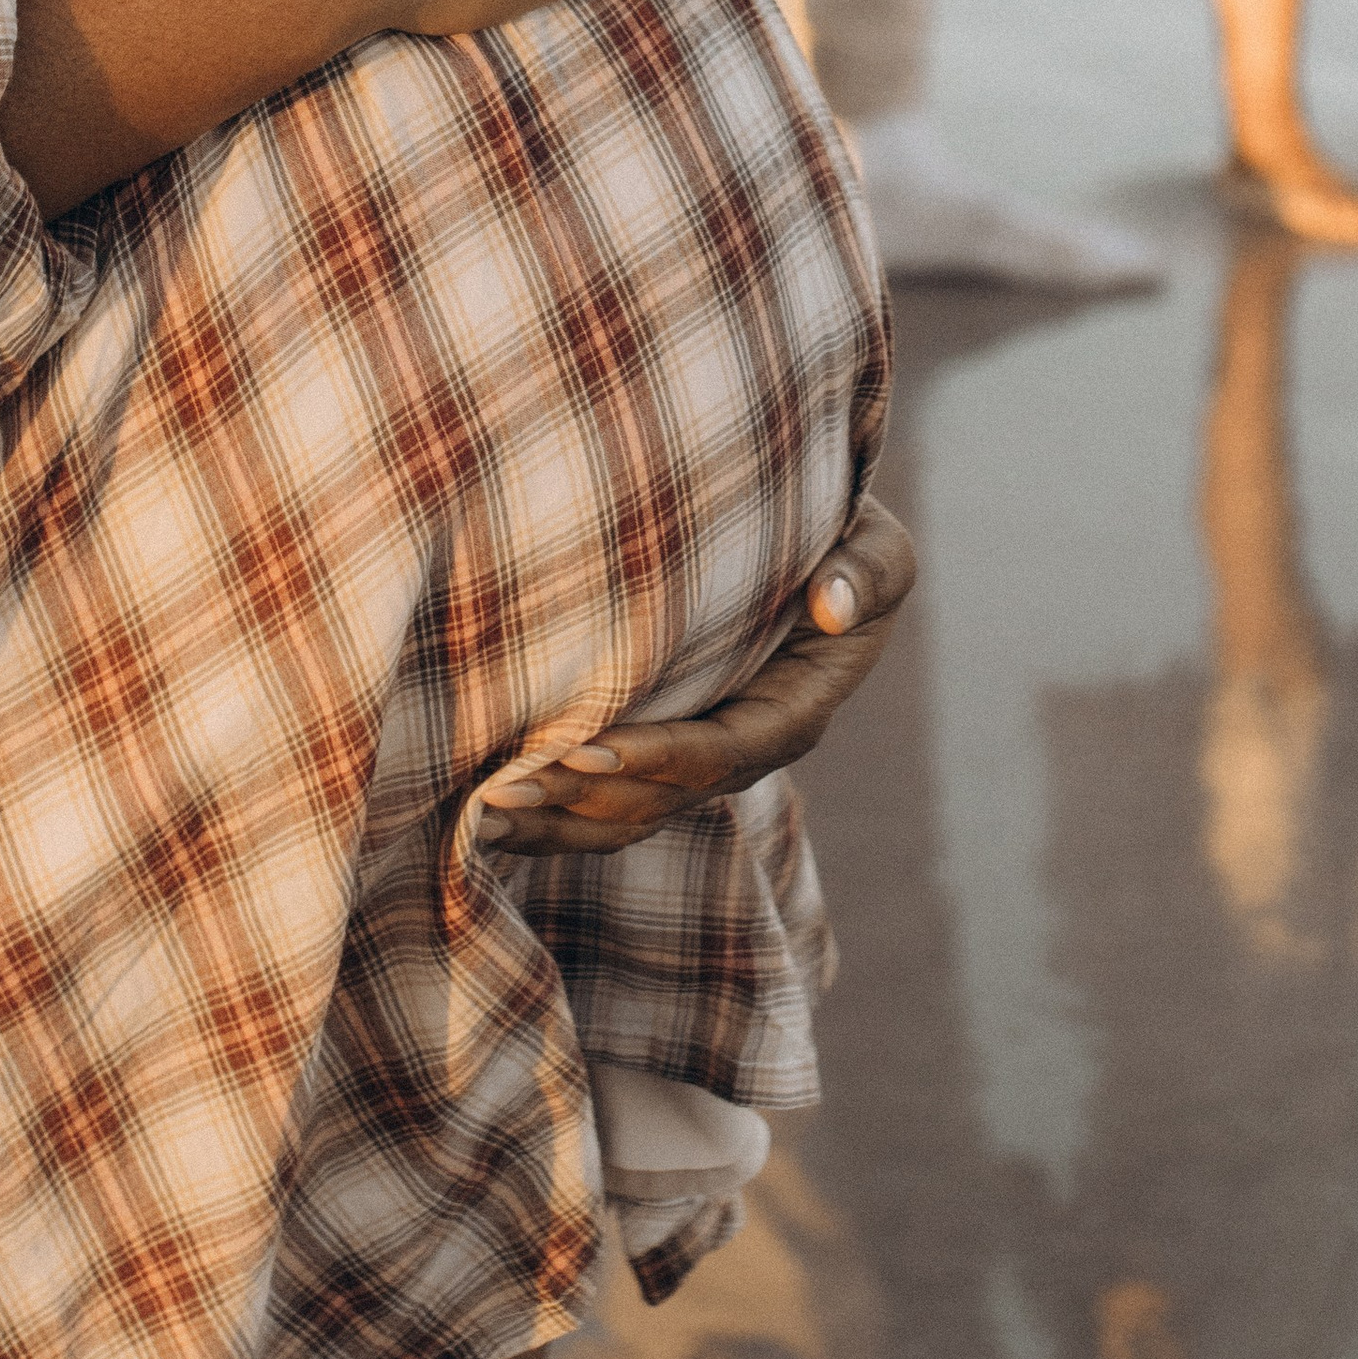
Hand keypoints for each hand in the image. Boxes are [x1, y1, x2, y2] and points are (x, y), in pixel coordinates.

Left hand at [471, 492, 917, 858]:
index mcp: (794, 713)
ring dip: (551, 821)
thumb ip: (866, 572)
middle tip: (501, 789)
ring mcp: (698, 761)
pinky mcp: (660, 754)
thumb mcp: (879, 547)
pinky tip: (480, 816)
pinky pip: (604, 802)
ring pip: (622, 815)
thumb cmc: (845, 537)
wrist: (814, 549)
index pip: (723, 750)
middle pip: (658, 798)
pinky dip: (547, 814)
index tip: (589, 748)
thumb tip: (831, 603)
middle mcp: (743, 751)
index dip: (660, 756)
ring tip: (478, 815)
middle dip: (581, 798)